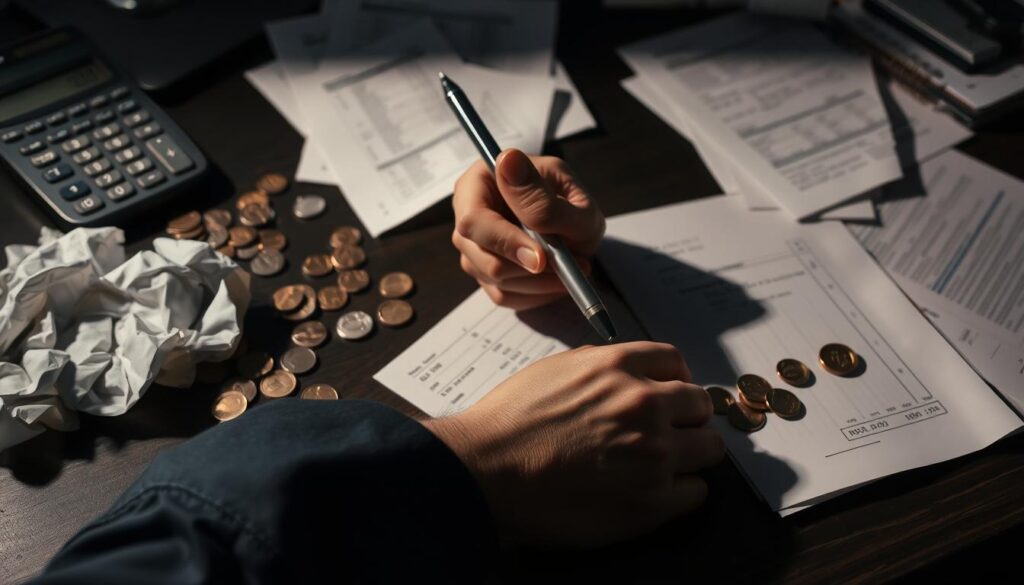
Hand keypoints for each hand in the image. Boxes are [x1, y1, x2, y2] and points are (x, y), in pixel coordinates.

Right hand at [422, 342, 724, 546]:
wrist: (485, 468)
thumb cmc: (509, 421)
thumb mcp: (557, 369)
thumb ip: (601, 368)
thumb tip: (627, 376)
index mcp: (619, 366)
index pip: (677, 363)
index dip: (673, 382)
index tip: (668, 397)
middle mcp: (643, 404)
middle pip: (701, 404)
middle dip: (686, 418)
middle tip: (667, 433)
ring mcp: (653, 453)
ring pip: (709, 448)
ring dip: (691, 455)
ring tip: (663, 465)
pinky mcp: (651, 501)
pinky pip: (696, 492)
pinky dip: (682, 493)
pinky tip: (656, 493)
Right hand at [452, 149, 604, 309]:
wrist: (575, 226)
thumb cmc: (572, 205)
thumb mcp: (571, 198)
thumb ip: (541, 195)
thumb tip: (507, 161)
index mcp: (480, 182)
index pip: (474, 219)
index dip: (505, 241)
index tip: (541, 258)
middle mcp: (468, 214)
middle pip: (477, 255)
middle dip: (527, 267)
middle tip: (570, 265)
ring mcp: (473, 247)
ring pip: (493, 278)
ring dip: (538, 281)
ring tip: (574, 266)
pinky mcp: (484, 274)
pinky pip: (503, 295)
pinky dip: (536, 294)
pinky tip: (558, 279)